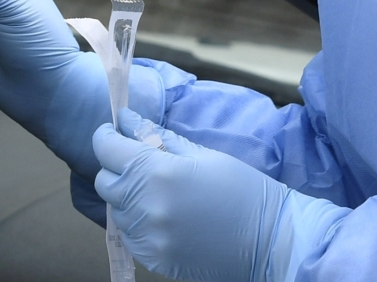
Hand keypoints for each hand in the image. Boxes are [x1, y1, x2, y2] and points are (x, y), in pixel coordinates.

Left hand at [93, 109, 344, 281]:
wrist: (271, 240)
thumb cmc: (241, 188)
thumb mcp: (200, 153)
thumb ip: (157, 136)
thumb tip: (126, 118)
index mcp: (158, 172)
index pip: (107, 149)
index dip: (107, 136)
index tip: (114, 132)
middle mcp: (146, 206)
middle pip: (105, 181)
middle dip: (116, 167)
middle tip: (139, 162)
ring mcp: (148, 236)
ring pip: (115, 209)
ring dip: (127, 196)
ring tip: (157, 191)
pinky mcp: (154, 258)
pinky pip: (129, 235)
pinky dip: (136, 222)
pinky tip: (162, 215)